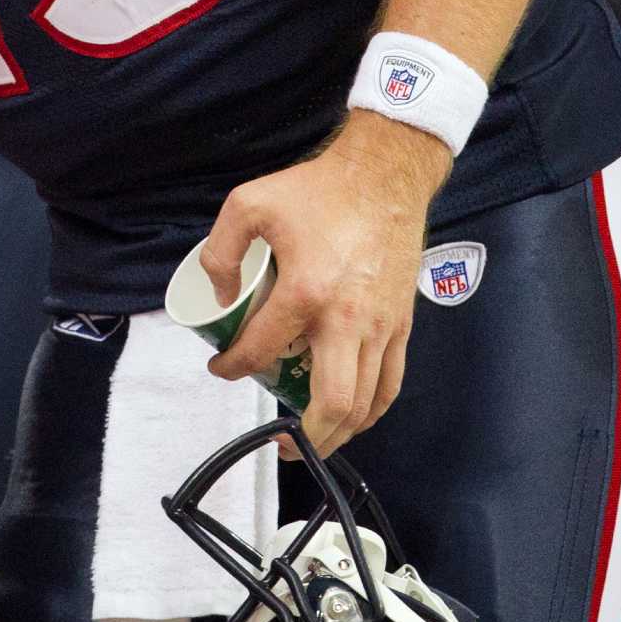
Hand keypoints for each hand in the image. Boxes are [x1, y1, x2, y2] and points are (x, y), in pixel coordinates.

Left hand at [198, 111, 449, 456]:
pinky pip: (390, 382)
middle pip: (332, 402)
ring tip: (312, 439)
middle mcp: (348, 320)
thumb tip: (218, 296)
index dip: (234, 368)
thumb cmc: (316, 191)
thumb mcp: (247, 204)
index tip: (221, 369)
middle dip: (305, 435)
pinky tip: (353, 416)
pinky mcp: (402, 325)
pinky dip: (371, 409)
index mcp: (306, 292)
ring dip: (339, 431)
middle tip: (281, 443)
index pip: (262, 350)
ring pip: (366, 402)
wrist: (384, 177)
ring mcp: (381, 326)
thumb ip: (220, 250)